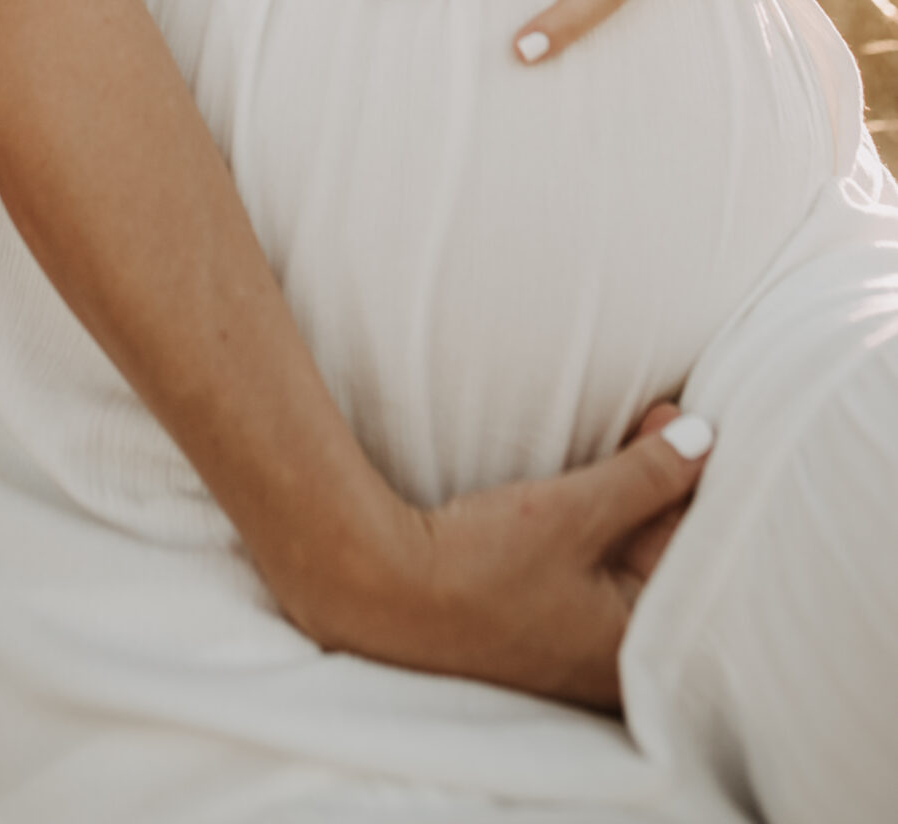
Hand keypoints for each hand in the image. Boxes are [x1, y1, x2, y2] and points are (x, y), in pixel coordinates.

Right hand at [340, 410, 712, 710]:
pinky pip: (591, 572)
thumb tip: (704, 440)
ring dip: (630, 500)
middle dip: (662, 488)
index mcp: (636, 653)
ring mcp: (572, 652)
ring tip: (634, 437)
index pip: (692, 560)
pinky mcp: (538, 631)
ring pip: (625, 562)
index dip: (692, 486)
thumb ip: (646, 477)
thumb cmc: (481, 567)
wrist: (381, 590)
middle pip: (660, 560)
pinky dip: (600, 527)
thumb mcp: (576, 512)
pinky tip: (594, 487)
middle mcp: (611, 664)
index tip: (684, 427)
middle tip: (658, 420)